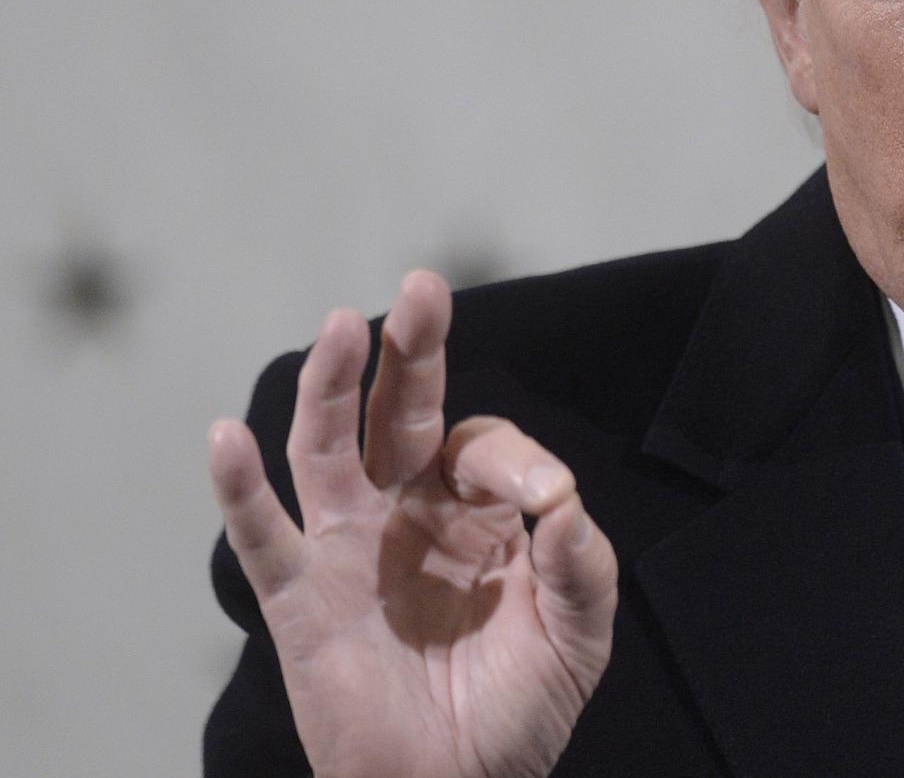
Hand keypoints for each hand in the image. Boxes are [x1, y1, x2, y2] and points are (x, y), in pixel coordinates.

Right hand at [207, 271, 617, 777]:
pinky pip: (263, 536)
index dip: (514, 462)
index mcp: (477, 513)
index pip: (485, 448)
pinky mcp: (301, 599)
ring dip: (332, 389)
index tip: (546, 504)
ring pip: (329, 450)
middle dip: (411, 350)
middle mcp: (407, 512)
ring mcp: (348, 549)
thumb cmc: (518, 711)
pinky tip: (227, 436)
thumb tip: (567, 503)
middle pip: (402, 413)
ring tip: (343, 327)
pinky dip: (239, 489)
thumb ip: (582, 569)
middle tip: (422, 287)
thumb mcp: (577, 639)